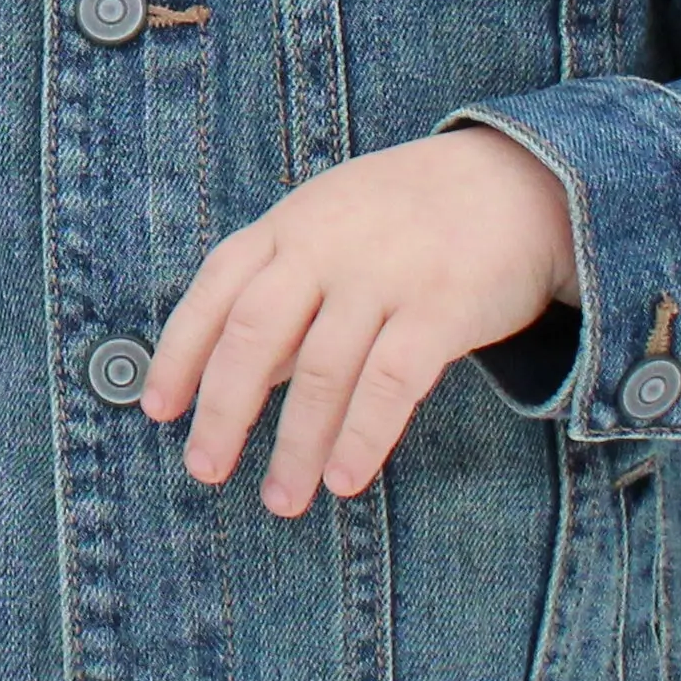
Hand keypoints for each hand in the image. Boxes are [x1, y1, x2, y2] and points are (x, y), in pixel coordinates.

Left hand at [147, 125, 577, 518]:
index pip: (216, 291)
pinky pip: (391, 383)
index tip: (158, 409)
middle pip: (254, 334)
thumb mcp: (332, 227)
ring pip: (322, 371)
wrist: (523, 182)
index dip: (180, 353)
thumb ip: (287, 294)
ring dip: (297, 445)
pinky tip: (345, 479)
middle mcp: (327, 246)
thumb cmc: (412, 217)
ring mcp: (385, 275)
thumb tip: (241, 377)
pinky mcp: (443, 307)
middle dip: (223, 409)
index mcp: (290, 225)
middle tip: (204, 468)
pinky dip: (362, 436)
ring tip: (282, 498)